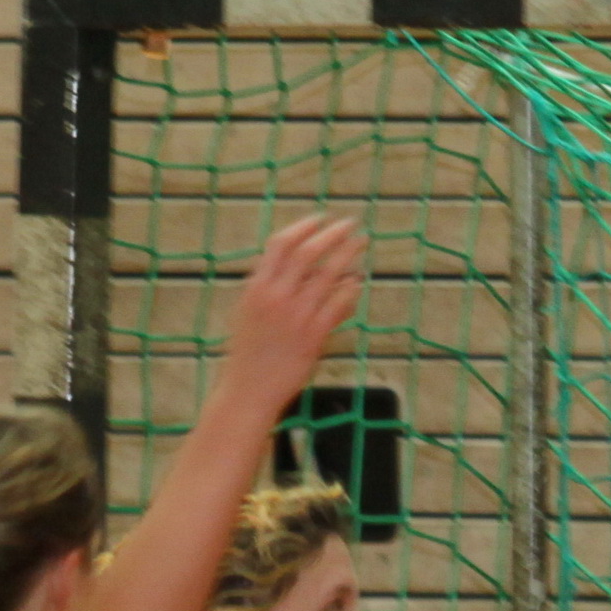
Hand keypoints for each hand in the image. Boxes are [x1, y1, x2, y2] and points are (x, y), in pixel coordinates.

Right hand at [220, 216, 363, 405]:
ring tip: (361, 243)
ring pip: (329, 274)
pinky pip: (338, 304)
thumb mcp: (249, 314)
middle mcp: (276, 296)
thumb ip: (269, 288)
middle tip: (349, 224)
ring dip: (348, 254)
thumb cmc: (249, 355)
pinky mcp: (314, 335)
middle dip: (332, 233)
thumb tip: (293, 269)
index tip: (320, 219)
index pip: (281, 244)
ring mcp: (296, 315)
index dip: (303, 227)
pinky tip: (357, 281)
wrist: (249, 391)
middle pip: (308, 252)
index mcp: (256, 287)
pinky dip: (350, 289)